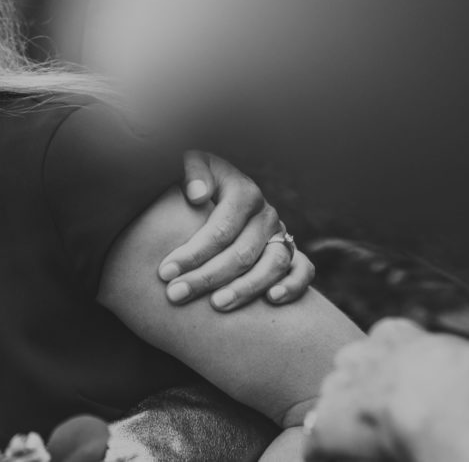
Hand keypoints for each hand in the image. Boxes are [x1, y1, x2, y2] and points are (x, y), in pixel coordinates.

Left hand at [157, 151, 314, 310]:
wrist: (222, 183)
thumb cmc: (200, 177)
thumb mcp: (194, 164)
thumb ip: (193, 172)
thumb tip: (197, 195)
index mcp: (244, 192)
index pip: (219, 230)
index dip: (192, 253)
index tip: (165, 272)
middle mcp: (266, 214)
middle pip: (241, 253)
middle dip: (207, 277)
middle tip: (175, 294)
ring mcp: (281, 234)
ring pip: (272, 265)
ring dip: (245, 289)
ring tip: (216, 305)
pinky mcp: (291, 250)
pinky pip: (304, 270)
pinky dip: (293, 286)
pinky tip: (272, 300)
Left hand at [304, 319, 468, 461]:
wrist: (452, 411)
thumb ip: (457, 364)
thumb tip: (464, 378)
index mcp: (397, 335)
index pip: (387, 338)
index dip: (397, 366)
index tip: (411, 388)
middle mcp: (361, 356)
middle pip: (352, 366)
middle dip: (364, 389)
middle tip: (389, 421)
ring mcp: (339, 389)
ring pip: (332, 402)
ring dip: (347, 423)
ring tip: (373, 446)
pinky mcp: (324, 425)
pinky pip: (316, 443)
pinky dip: (330, 454)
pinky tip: (343, 460)